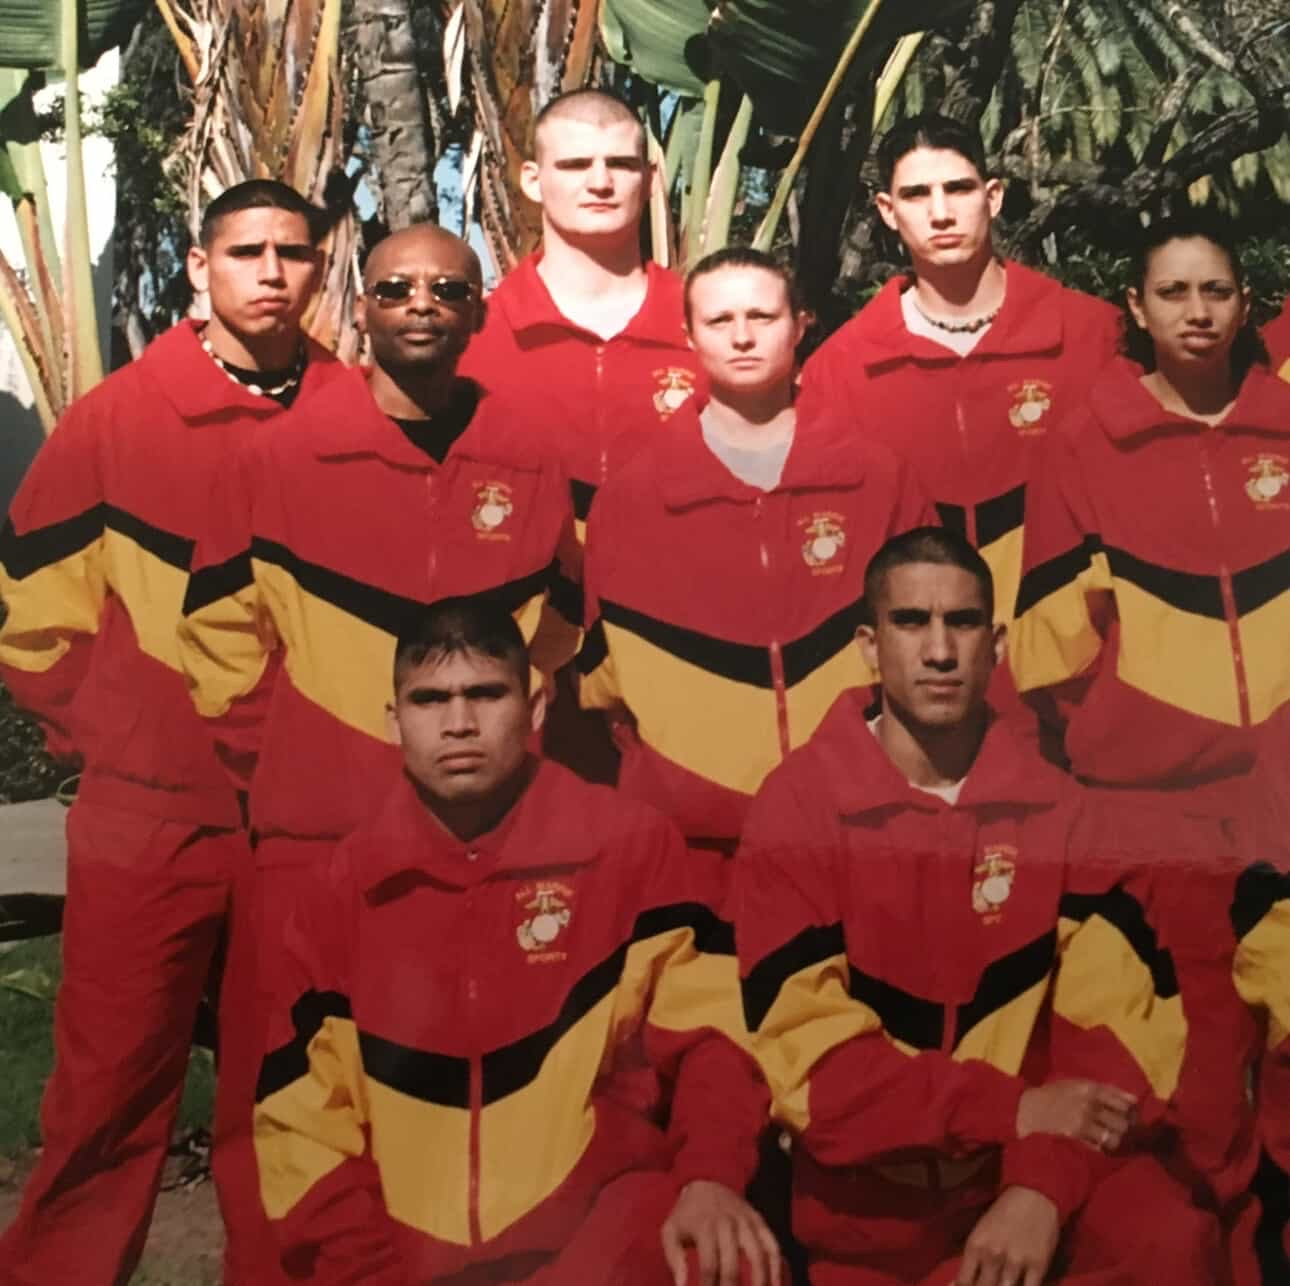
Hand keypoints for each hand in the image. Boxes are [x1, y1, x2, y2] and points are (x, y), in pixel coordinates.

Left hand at [660, 1180, 781, 1285]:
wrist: (706, 1183)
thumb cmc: (687, 1215)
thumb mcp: (670, 1230)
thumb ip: (673, 1257)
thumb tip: (682, 1284)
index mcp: (705, 1227)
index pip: (709, 1265)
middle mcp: (728, 1223)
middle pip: (733, 1264)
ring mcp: (747, 1222)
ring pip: (758, 1255)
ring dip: (759, 1282)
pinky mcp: (760, 1221)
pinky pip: (773, 1245)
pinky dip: (777, 1267)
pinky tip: (776, 1285)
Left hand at [956, 1185, 1059, 1285]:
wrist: (1033, 1195)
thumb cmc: (1003, 1213)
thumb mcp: (981, 1232)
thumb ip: (973, 1259)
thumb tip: (957, 1284)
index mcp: (975, 1245)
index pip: (964, 1282)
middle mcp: (993, 1255)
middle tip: (989, 1283)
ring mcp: (1016, 1262)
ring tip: (1001, 1283)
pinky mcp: (1038, 1266)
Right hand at [1016, 1079, 1135, 1150]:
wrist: (1030, 1109)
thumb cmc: (1054, 1094)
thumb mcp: (1076, 1084)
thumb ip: (1104, 1089)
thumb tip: (1133, 1099)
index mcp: (1090, 1088)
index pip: (1121, 1101)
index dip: (1130, 1110)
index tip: (1130, 1114)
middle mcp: (1089, 1104)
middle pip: (1121, 1122)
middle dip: (1125, 1127)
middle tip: (1123, 1129)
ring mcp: (1083, 1122)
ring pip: (1113, 1137)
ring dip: (1115, 1139)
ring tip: (1112, 1138)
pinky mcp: (1077, 1137)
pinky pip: (1100, 1146)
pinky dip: (1102, 1146)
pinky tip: (1099, 1143)